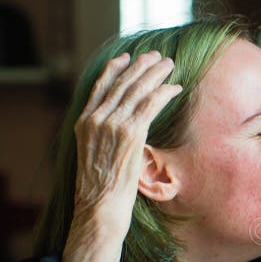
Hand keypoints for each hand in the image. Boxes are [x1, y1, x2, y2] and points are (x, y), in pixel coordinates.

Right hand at [62, 51, 181, 261]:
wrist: (99, 206)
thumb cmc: (101, 188)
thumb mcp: (96, 155)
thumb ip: (104, 136)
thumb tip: (122, 130)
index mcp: (84, 122)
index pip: (99, 87)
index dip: (115, 69)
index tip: (127, 57)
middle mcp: (96, 119)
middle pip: (122, 83)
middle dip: (142, 66)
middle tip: (157, 56)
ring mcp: (112, 124)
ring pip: (137, 90)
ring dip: (156, 74)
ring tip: (170, 65)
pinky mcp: (131, 133)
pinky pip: (151, 104)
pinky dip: (164, 93)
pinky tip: (176, 88)